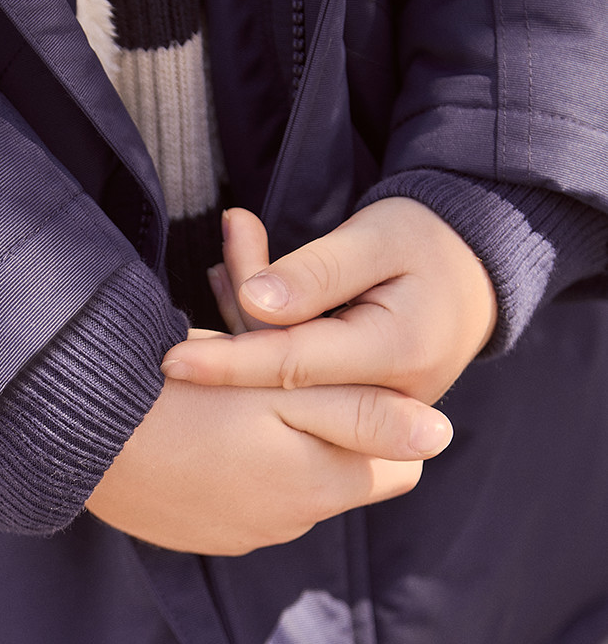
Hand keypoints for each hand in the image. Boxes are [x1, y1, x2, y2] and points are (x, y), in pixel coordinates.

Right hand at [86, 375, 451, 555]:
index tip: (340, 386)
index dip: (379, 424)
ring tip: (230, 401)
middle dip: (323, 428)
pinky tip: (200, 437)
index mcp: (317, 486)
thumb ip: (363, 414)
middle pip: (338, 475)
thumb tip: (440, 435)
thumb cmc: (185, 402)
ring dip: (275, 446)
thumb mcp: (283, 393)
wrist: (79, 438)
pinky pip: (242, 502)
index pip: (397, 469)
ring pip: (289, 486)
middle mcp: (287, 524)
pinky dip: (235, 470)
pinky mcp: (199, 533)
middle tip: (277, 379)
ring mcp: (239, 534)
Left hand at [163, 199, 497, 403]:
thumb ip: (318, 273)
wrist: (473, 270)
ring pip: (285, 377)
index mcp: (397, 353)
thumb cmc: (428, 242)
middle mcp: (385, 396)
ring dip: (245, 324)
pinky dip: (266, 334)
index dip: (228, 363)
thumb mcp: (380, 237)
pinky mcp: (356, 402)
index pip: (293, 366)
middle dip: (231, 334)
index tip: (170, 362)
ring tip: (226, 261)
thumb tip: (253, 301)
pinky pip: (298, 375)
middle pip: (282, 375)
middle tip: (205, 279)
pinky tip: (239, 288)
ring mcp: (371, 405)